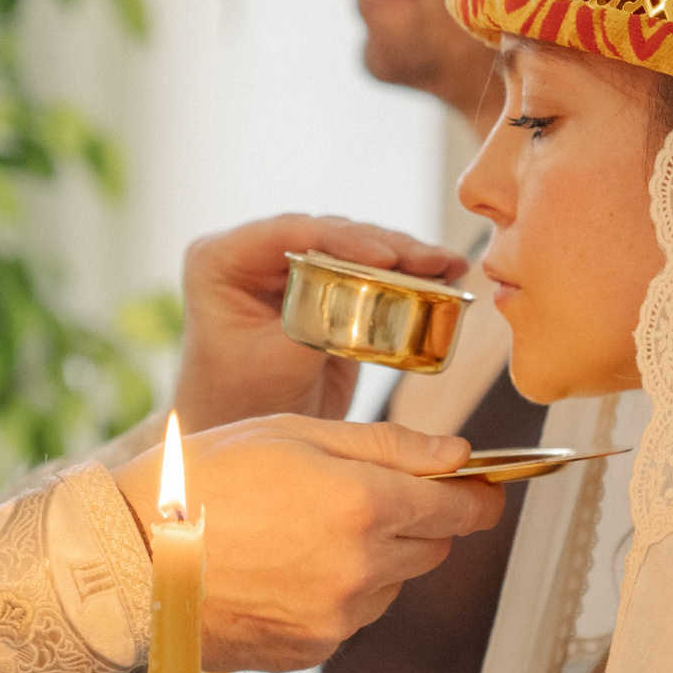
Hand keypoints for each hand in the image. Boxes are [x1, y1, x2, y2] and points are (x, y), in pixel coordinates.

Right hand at [117, 415, 504, 671]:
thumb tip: (460, 456)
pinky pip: (349, 618)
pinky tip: (280, 569)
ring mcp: (337, 619)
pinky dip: (333, 594)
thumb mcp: (292, 434)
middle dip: (416, 520)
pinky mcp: (310, 652)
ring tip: (300, 532)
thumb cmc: (202, 480)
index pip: (463, 509)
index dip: (475, 494)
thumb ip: (387, 446)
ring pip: (391, 585)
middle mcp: (362, 569)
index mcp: (364, 505)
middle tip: (357, 495)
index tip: (473, 486)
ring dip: (372, 558)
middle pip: (434, 548)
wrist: (126, 562)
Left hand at [176, 214, 468, 429]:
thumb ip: (315, 325)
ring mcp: (293, 269)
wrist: (250, 439)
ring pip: (356, 250)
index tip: (386, 256)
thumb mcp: (274, 365)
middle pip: (331, 236)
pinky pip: (368, 274)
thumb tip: (367, 294)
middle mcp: (256, 254)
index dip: (342, 239)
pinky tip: (444, 277)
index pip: (289, 233)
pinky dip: (406, 278)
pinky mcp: (325, 289)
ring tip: (450, 267)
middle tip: (433, 262)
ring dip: (406, 259)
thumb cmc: (241, 404)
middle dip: (388, 248)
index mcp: (222, 260)